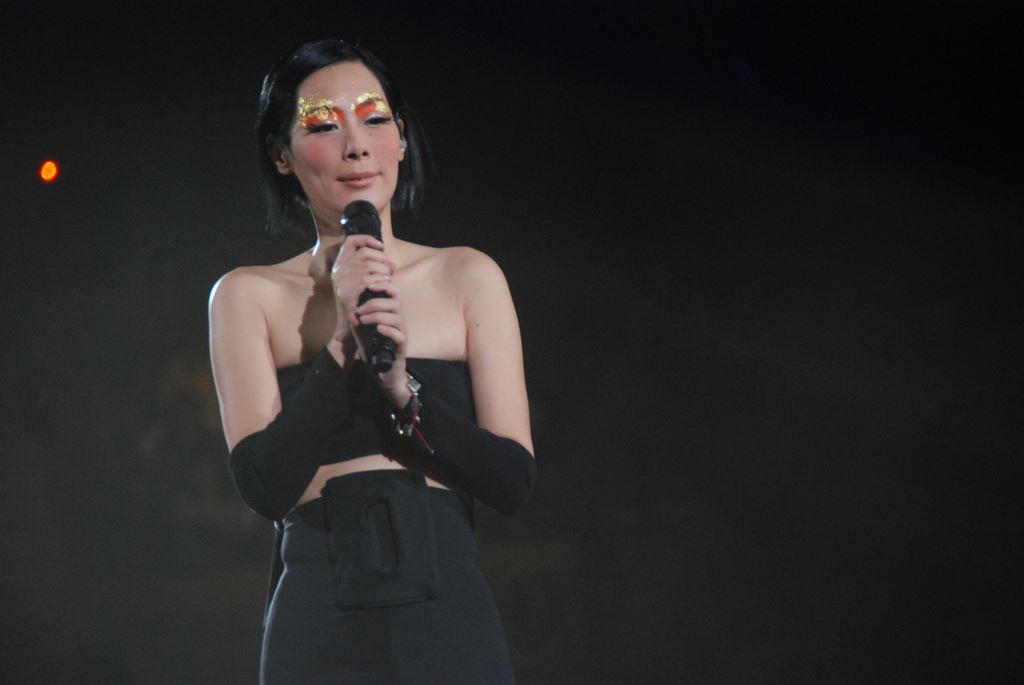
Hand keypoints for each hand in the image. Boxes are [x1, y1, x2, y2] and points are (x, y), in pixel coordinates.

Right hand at [329, 234, 393, 343]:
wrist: (347, 330)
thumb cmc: (357, 306)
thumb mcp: (360, 286)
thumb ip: (370, 272)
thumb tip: (392, 264)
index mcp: (339, 267)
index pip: (350, 242)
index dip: (366, 239)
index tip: (380, 245)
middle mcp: (338, 271)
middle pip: (365, 253)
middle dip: (381, 259)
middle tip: (390, 270)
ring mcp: (342, 281)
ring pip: (369, 265)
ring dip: (383, 271)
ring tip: (388, 280)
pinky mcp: (348, 292)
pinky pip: (370, 279)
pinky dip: (381, 281)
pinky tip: (386, 285)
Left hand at [353, 281, 411, 407]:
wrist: (386, 375)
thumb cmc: (376, 353)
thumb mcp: (364, 337)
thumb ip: (358, 326)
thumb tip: (351, 314)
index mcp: (391, 315)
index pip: (393, 294)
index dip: (383, 286)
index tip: (369, 286)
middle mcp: (398, 322)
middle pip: (394, 302)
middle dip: (374, 302)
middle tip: (359, 310)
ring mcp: (401, 334)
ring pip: (396, 316)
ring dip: (377, 315)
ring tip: (363, 320)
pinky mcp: (401, 347)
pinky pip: (399, 335)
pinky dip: (388, 330)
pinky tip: (378, 330)